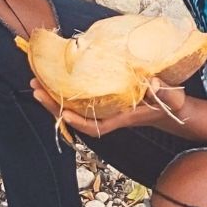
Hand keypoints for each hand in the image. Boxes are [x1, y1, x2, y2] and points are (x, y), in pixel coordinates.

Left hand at [29, 76, 186, 137]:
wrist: (172, 109)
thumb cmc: (171, 105)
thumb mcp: (171, 99)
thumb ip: (163, 93)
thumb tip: (152, 82)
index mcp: (123, 117)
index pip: (96, 125)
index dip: (79, 121)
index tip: (64, 113)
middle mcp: (110, 114)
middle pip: (76, 116)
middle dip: (54, 105)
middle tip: (35, 89)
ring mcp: (106, 108)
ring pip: (75, 107)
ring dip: (55, 97)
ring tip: (36, 83)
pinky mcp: (107, 99)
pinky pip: (82, 98)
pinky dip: (67, 91)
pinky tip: (56, 80)